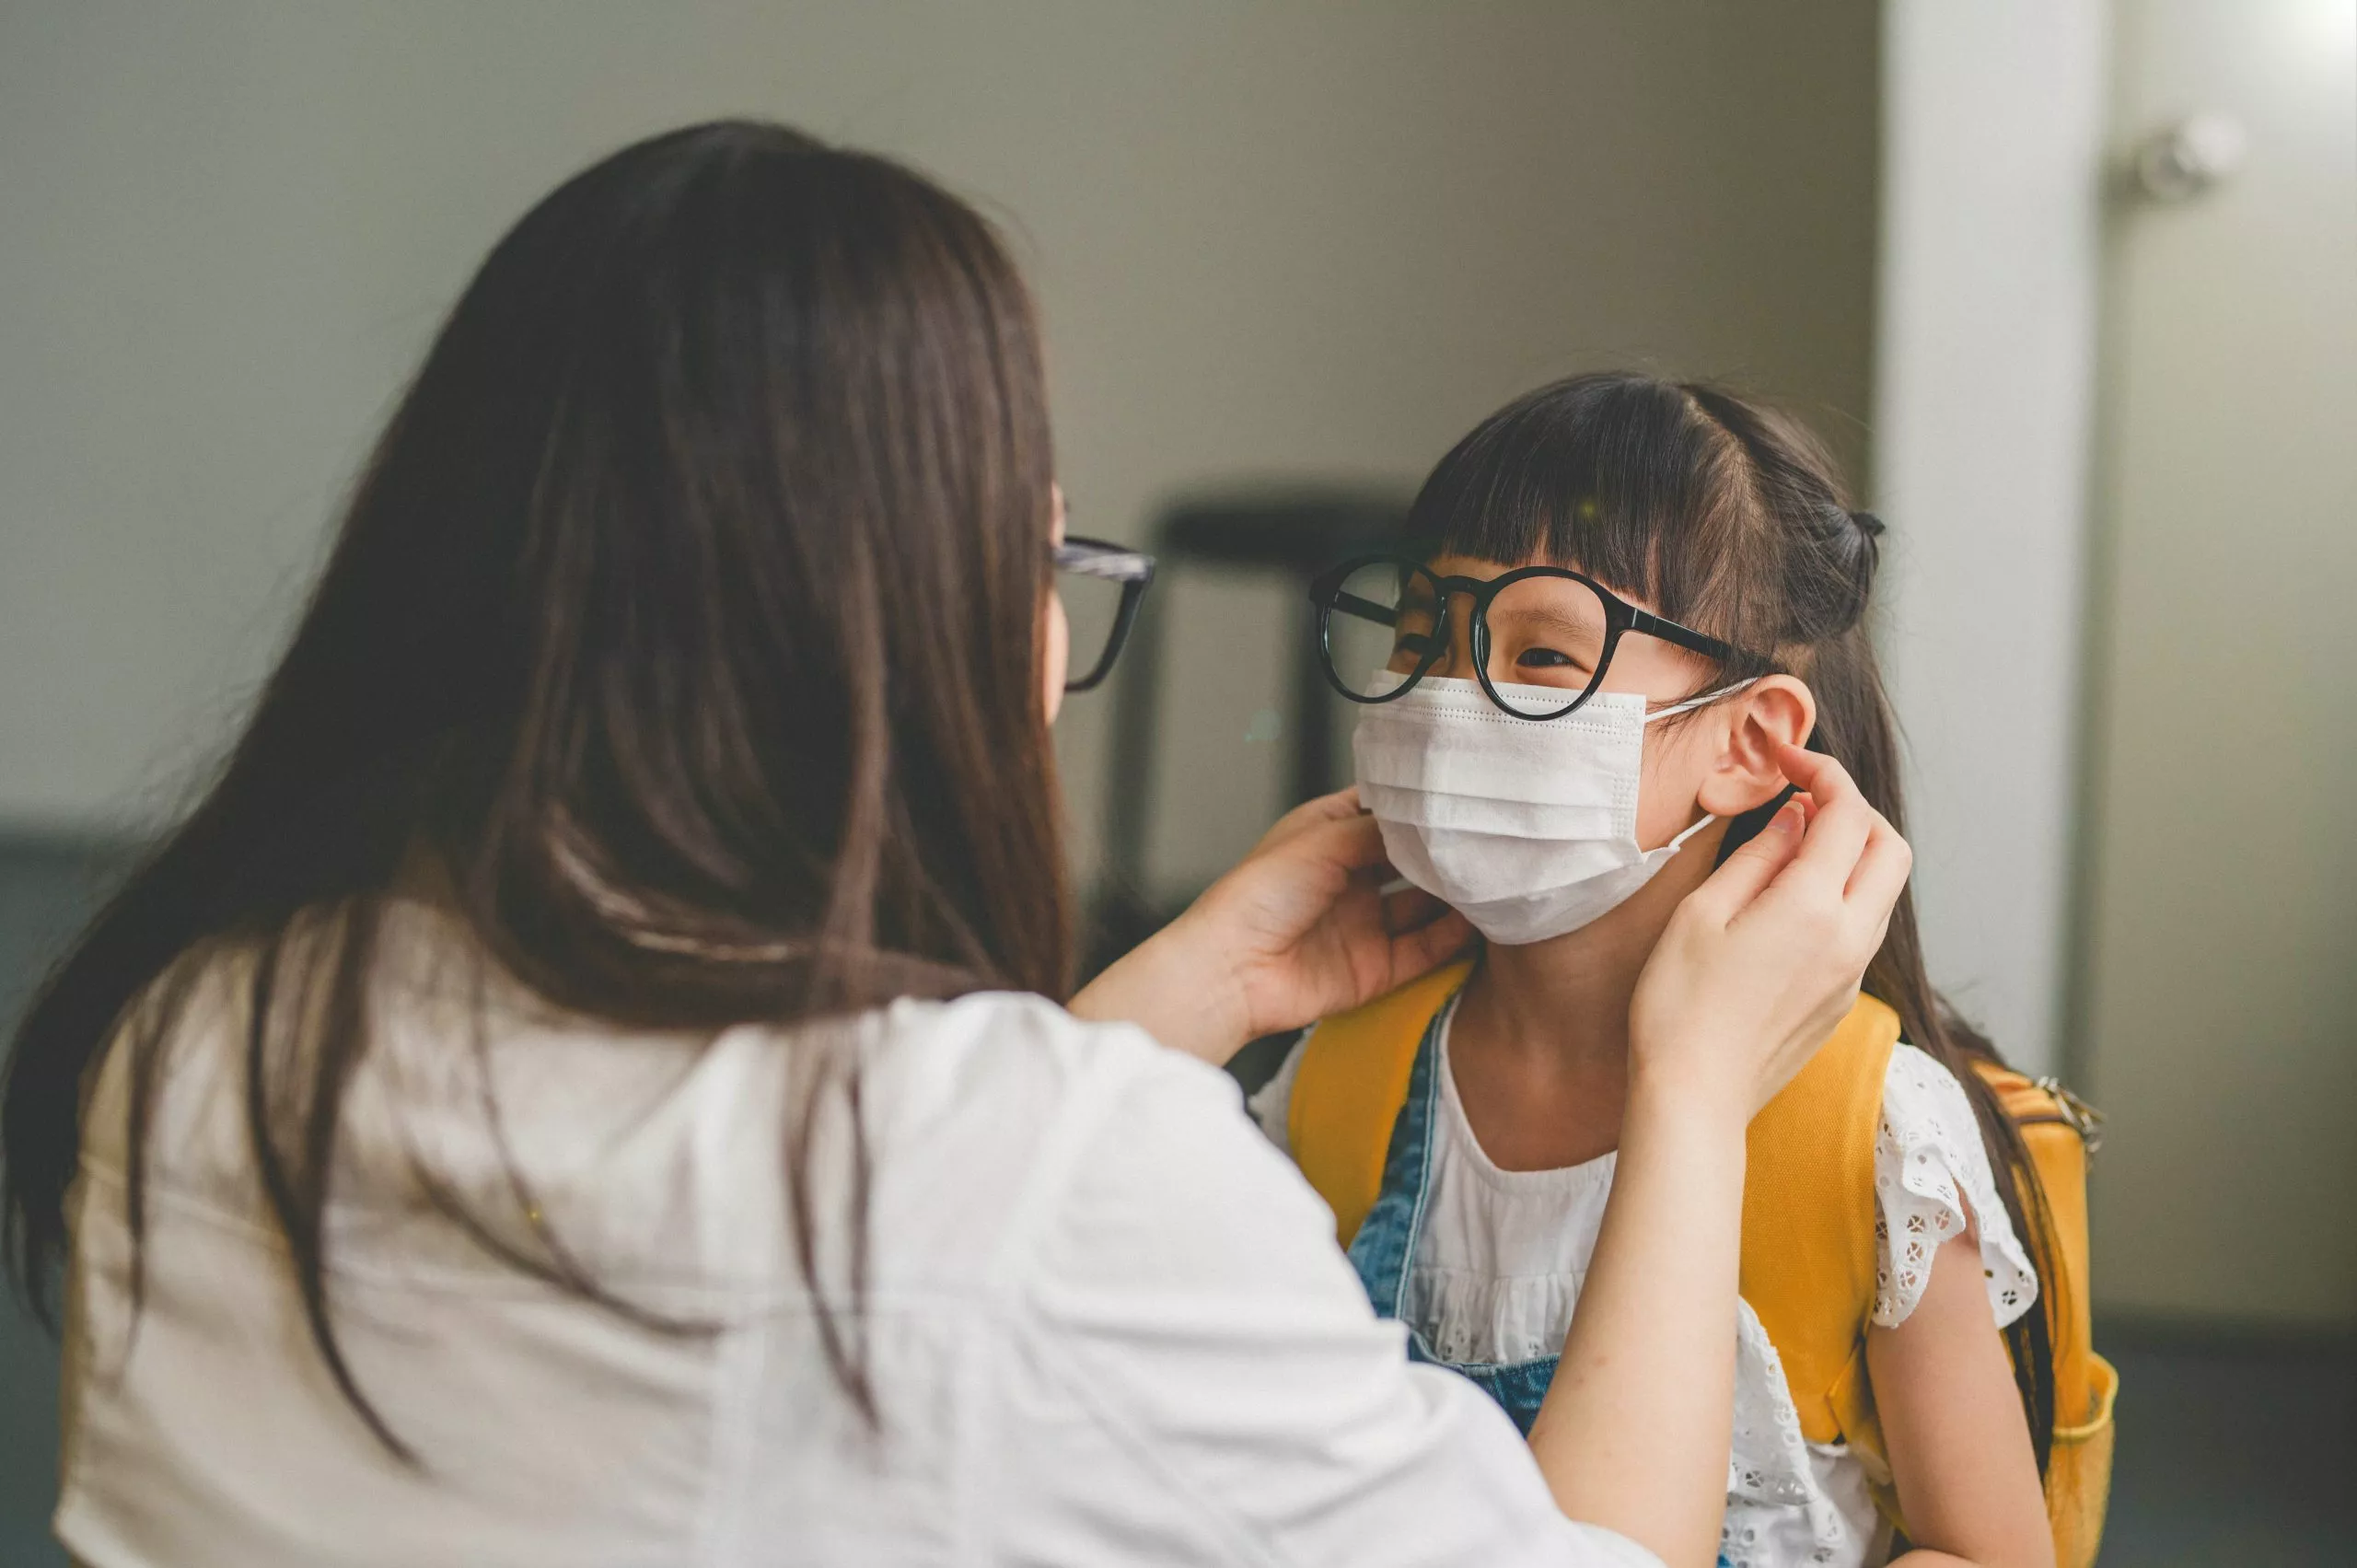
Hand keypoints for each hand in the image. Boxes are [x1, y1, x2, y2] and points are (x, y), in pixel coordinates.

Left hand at [1070, 789, 1473, 1063]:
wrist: (1231, 970)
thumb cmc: (1257, 895)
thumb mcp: (1322, 842)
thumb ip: (1380, 828)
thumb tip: (1428, 816)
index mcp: (1330, 836)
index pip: (1386, 811)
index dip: (1420, 804)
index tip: (1464, 792)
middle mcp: (1351, 877)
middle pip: (1414, 859)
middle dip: (1448, 851)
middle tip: (1494, 836)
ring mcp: (1365, 924)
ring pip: (1427, 904)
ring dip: (1460, 894)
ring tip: (1500, 875)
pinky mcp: (1375, 968)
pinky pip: (1427, 950)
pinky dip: (1457, 937)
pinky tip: (1485, 918)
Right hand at [1627, 743, 1911, 1122]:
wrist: (1694, 1096)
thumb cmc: (1679, 1005)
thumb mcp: (1702, 912)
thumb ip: (1759, 856)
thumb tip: (1796, 818)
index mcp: (1812, 907)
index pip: (1846, 813)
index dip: (1822, 771)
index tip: (1786, 758)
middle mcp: (1849, 938)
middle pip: (1889, 847)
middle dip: (1854, 809)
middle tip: (1802, 797)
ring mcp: (1853, 974)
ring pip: (1883, 890)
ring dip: (1854, 853)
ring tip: (1793, 845)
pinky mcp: (1843, 1001)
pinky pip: (1862, 928)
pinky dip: (1843, 894)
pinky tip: (1791, 901)